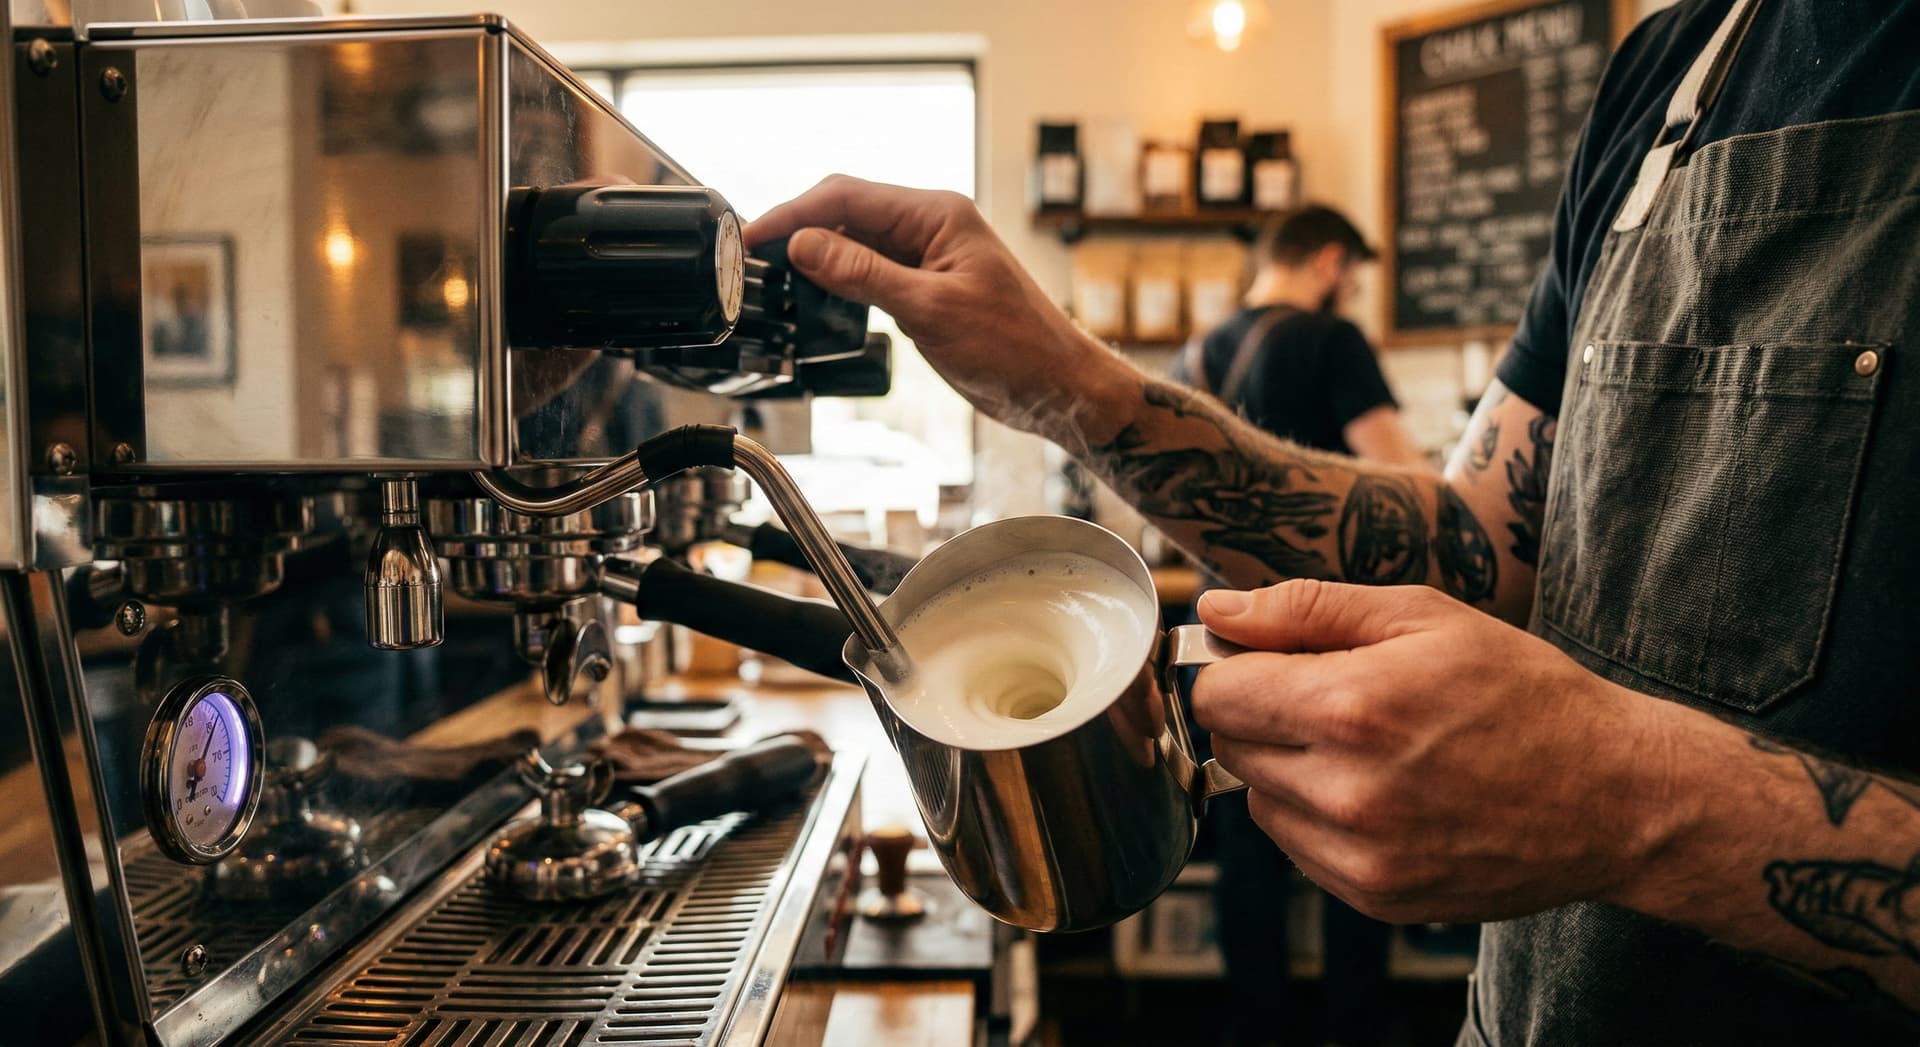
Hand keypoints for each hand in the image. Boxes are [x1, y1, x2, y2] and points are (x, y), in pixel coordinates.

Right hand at [747, 175, 1123, 440]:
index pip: (847, 197)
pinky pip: (869, 274)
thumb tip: (806, 245)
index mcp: (937, 214)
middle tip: (754, 261)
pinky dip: (839, 283)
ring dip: (816, 258)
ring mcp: (927, 258)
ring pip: (855, 244)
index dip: (794, 214)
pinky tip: (818, 300)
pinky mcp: (924, 289)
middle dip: (799, 230)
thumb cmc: (1016, 346)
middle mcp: (930, 227)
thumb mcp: (931, 309)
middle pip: (846, 213)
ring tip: (776, 280)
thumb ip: (864, 275)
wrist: (1055, 387)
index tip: (755, 238)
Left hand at [1191, 579, 1684, 922]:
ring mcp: (1360, 856)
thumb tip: (1217, 612)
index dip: (1237, 670)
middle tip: (1334, 698)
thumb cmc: (1522, 692)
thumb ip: (1304, 609)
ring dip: (1290, 770)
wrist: (1615, 795)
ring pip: (1260, 801)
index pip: (1217, 695)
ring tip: (1369, 747)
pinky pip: (1300, 848)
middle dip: (1265, 716)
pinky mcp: (1376, 896)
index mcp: (1350, 709)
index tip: (1273, 662)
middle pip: (1231, 748)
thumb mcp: (1422, 616)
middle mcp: (1345, 792)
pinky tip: (1384, 791)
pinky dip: (1321, 818)